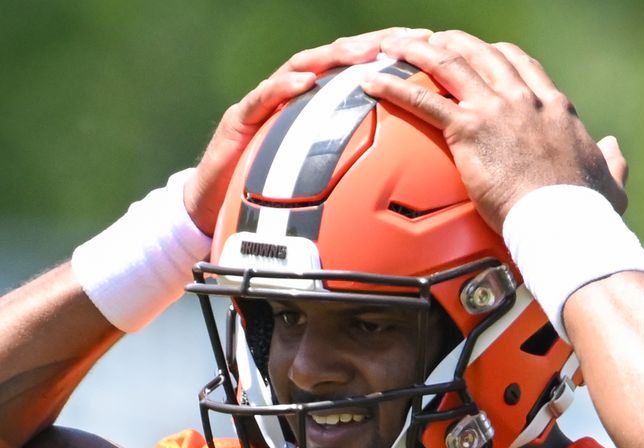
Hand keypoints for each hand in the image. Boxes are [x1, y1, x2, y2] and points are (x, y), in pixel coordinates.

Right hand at [183, 27, 433, 232]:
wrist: (212, 212)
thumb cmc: (267, 202)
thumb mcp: (320, 192)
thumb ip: (354, 182)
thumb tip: (405, 196)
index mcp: (317, 110)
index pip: (360, 74)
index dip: (394, 59)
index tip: (432, 49)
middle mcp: (294, 97)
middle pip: (338, 59)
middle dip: (374, 45)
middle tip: (408, 40)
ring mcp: (267, 102)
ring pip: (304, 65)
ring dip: (336, 56)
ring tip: (365, 53)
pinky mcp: (241, 117)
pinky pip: (265, 97)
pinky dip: (285, 85)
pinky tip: (306, 80)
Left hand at [367, 32, 627, 230]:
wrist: (565, 218)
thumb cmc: (586, 210)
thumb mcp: (608, 183)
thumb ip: (611, 162)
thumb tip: (613, 148)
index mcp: (553, 108)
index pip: (522, 67)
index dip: (499, 56)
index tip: (486, 54)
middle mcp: (523, 99)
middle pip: (483, 55)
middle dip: (456, 43)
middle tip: (435, 40)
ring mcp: (495, 110)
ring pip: (451, 64)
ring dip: (420, 51)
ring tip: (396, 46)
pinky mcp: (469, 129)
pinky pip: (423, 101)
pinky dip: (395, 88)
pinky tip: (372, 83)